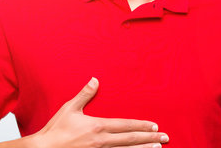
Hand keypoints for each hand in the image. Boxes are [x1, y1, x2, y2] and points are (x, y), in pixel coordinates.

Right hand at [31, 78, 168, 147]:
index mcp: (98, 127)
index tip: (155, 126)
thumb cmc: (55, 130)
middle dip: (150, 139)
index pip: (126, 126)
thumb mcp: (70, 108)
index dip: (142, 126)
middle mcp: (101, 141)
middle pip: (131, 140)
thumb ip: (85, 95)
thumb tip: (95, 80)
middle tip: (165, 138)